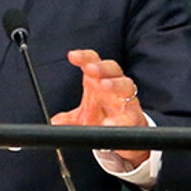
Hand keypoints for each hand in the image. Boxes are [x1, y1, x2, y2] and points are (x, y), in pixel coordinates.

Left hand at [50, 49, 148, 167]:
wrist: (127, 134)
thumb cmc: (105, 117)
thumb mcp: (83, 118)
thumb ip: (68, 119)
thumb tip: (54, 121)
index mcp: (101, 80)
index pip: (93, 62)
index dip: (84, 57)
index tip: (72, 56)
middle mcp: (116, 86)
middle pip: (112, 68)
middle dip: (101, 67)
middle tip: (89, 68)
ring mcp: (128, 100)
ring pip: (126, 85)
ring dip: (114, 84)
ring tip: (103, 85)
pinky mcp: (136, 117)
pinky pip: (131, 116)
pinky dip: (121, 119)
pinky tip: (110, 123)